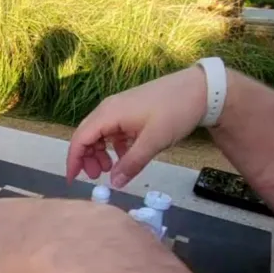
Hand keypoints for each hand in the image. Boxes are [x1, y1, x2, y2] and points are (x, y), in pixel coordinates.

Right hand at [66, 66, 207, 187]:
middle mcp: (109, 109)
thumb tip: (114, 183)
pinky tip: (125, 156)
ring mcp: (120, 108)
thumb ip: (131, 163)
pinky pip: (114, 130)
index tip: (73, 179)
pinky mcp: (131, 110)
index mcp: (109, 113)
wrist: (200, 89)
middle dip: (86, 158)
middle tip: (96, 177)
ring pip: (100, 133)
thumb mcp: (153, 141)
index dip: (74, 160)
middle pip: (87, 135)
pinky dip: (114, 146)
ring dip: (100, 152)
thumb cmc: (175, 111)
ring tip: (109, 169)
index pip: (80, 138)